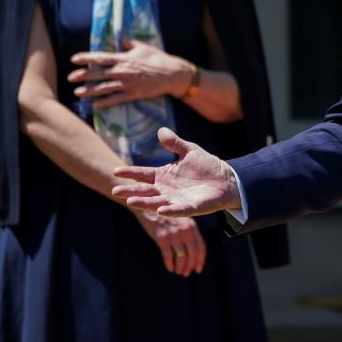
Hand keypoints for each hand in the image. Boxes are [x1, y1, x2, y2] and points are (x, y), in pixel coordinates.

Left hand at [69, 39, 194, 107]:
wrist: (172, 74)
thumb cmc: (158, 58)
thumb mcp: (142, 47)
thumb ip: (128, 43)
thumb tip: (119, 37)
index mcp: (123, 58)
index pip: (100, 58)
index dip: (86, 58)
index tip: (74, 59)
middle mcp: (122, 72)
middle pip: (98, 74)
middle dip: (82, 76)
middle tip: (70, 78)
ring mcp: (127, 84)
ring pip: (103, 88)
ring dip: (89, 91)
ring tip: (77, 92)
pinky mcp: (133, 94)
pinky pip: (115, 99)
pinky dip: (104, 103)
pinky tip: (94, 105)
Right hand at [113, 127, 240, 216]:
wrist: (226, 180)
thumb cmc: (206, 166)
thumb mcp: (189, 151)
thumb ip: (175, 143)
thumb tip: (161, 130)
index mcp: (163, 175)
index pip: (142, 174)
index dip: (130, 172)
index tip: (116, 171)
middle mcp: (166, 189)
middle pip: (144, 190)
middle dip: (130, 191)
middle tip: (115, 191)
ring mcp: (176, 200)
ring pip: (156, 202)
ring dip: (144, 202)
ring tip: (130, 201)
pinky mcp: (190, 207)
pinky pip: (178, 210)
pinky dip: (170, 211)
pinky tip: (161, 210)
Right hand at [133, 209, 206, 276]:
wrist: (149, 206)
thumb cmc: (166, 215)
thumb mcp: (182, 220)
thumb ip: (189, 232)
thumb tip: (192, 250)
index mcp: (193, 227)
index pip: (201, 248)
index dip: (200, 261)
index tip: (198, 270)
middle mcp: (186, 232)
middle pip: (192, 254)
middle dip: (190, 266)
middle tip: (186, 274)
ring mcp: (174, 235)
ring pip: (181, 257)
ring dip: (180, 267)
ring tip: (178, 272)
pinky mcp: (162, 238)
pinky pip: (168, 256)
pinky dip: (169, 264)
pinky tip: (169, 268)